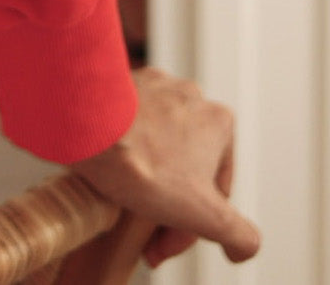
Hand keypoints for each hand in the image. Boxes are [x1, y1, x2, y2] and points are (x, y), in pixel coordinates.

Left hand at [69, 67, 260, 268]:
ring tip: (124, 196)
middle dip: (169, 203)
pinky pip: (129, 125)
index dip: (192, 226)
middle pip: (186, 167)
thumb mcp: (204, 214)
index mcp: (220, 121)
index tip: (162, 244)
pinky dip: (125, 147)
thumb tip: (244, 245)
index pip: (216, 189)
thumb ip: (239, 234)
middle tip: (142, 231)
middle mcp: (189, 95)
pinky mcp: (120, 83)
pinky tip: (110, 169)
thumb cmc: (142, 164)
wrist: (85, 127)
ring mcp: (153, 86)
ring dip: (147, 174)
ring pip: (158, 145)